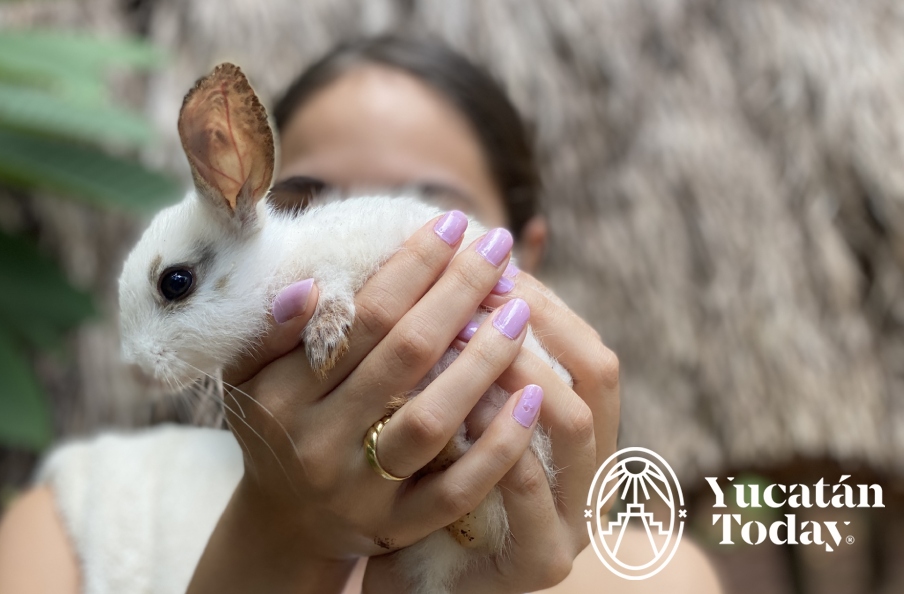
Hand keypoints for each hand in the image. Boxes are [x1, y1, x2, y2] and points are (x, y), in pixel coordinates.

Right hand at [187, 215, 544, 592]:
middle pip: (403, 356)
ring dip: (483, 360)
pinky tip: (532, 397)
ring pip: (432, 419)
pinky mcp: (398, 526)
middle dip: (457, 292)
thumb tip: (311, 284)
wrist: (284, 522)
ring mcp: (361, 489)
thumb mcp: (251, 375)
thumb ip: (272, 330)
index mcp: (280, 395)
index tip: (452, 223)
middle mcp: (317, 443)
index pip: (360, 318)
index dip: (411, 266)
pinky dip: (498, 444)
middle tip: (497, 247)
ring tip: (520, 309)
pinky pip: (456, 488)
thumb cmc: (277, 424)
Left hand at [369, 270, 619, 593]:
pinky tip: (457, 398)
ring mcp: (574, 520)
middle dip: (540, 324)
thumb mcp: (461, 414)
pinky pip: (525, 485)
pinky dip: (497, 434)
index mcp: (584, 439)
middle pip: (597, 379)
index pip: (591, 353)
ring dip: (522, 366)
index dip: (549, 305)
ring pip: (573, 425)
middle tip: (483, 288)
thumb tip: (494, 253)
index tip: (495, 264)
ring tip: (467, 328)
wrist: (422, 585)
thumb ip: (478, 353)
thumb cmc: (437, 487)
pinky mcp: (539, 560)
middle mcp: (594, 475)